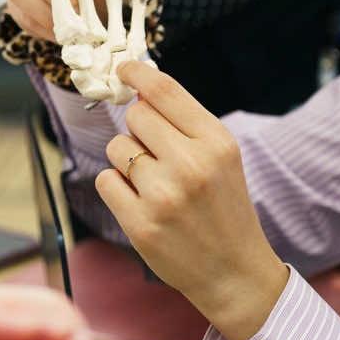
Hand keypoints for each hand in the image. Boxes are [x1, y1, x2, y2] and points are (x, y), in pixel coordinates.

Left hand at [96, 63, 289, 339]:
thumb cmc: (224, 208)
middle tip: (157, 154)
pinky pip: (105, 180)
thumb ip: (185, 122)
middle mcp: (190, 165)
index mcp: (216, 142)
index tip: (122, 68)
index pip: (163, 90)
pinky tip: (141, 203)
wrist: (234, 272)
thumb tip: (139, 86)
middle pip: (135, 116)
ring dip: (127, 161)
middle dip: (138, 129)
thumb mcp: (222, 157)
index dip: (137, 72)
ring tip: (154, 184)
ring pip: (116, 148)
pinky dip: (117, 188)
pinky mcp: (140, 224)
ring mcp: (163, 196)